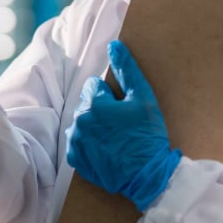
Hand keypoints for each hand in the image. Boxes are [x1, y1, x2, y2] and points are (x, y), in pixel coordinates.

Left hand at [66, 40, 180, 210]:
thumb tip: (114, 45)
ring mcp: (75, 142)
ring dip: (94, 127)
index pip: (94, 86)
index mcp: (93, 104)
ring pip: (82, 123)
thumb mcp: (144, 99)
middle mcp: (79, 121)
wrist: (147, 176)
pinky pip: (79, 143)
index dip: (111, 96)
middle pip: (87, 104)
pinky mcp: (76, 160)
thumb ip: (127, 70)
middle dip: (101, 110)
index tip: (123, 109)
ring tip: (115, 139)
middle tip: (122, 125)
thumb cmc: (148, 136)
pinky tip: (107, 150)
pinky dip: (89, 145)